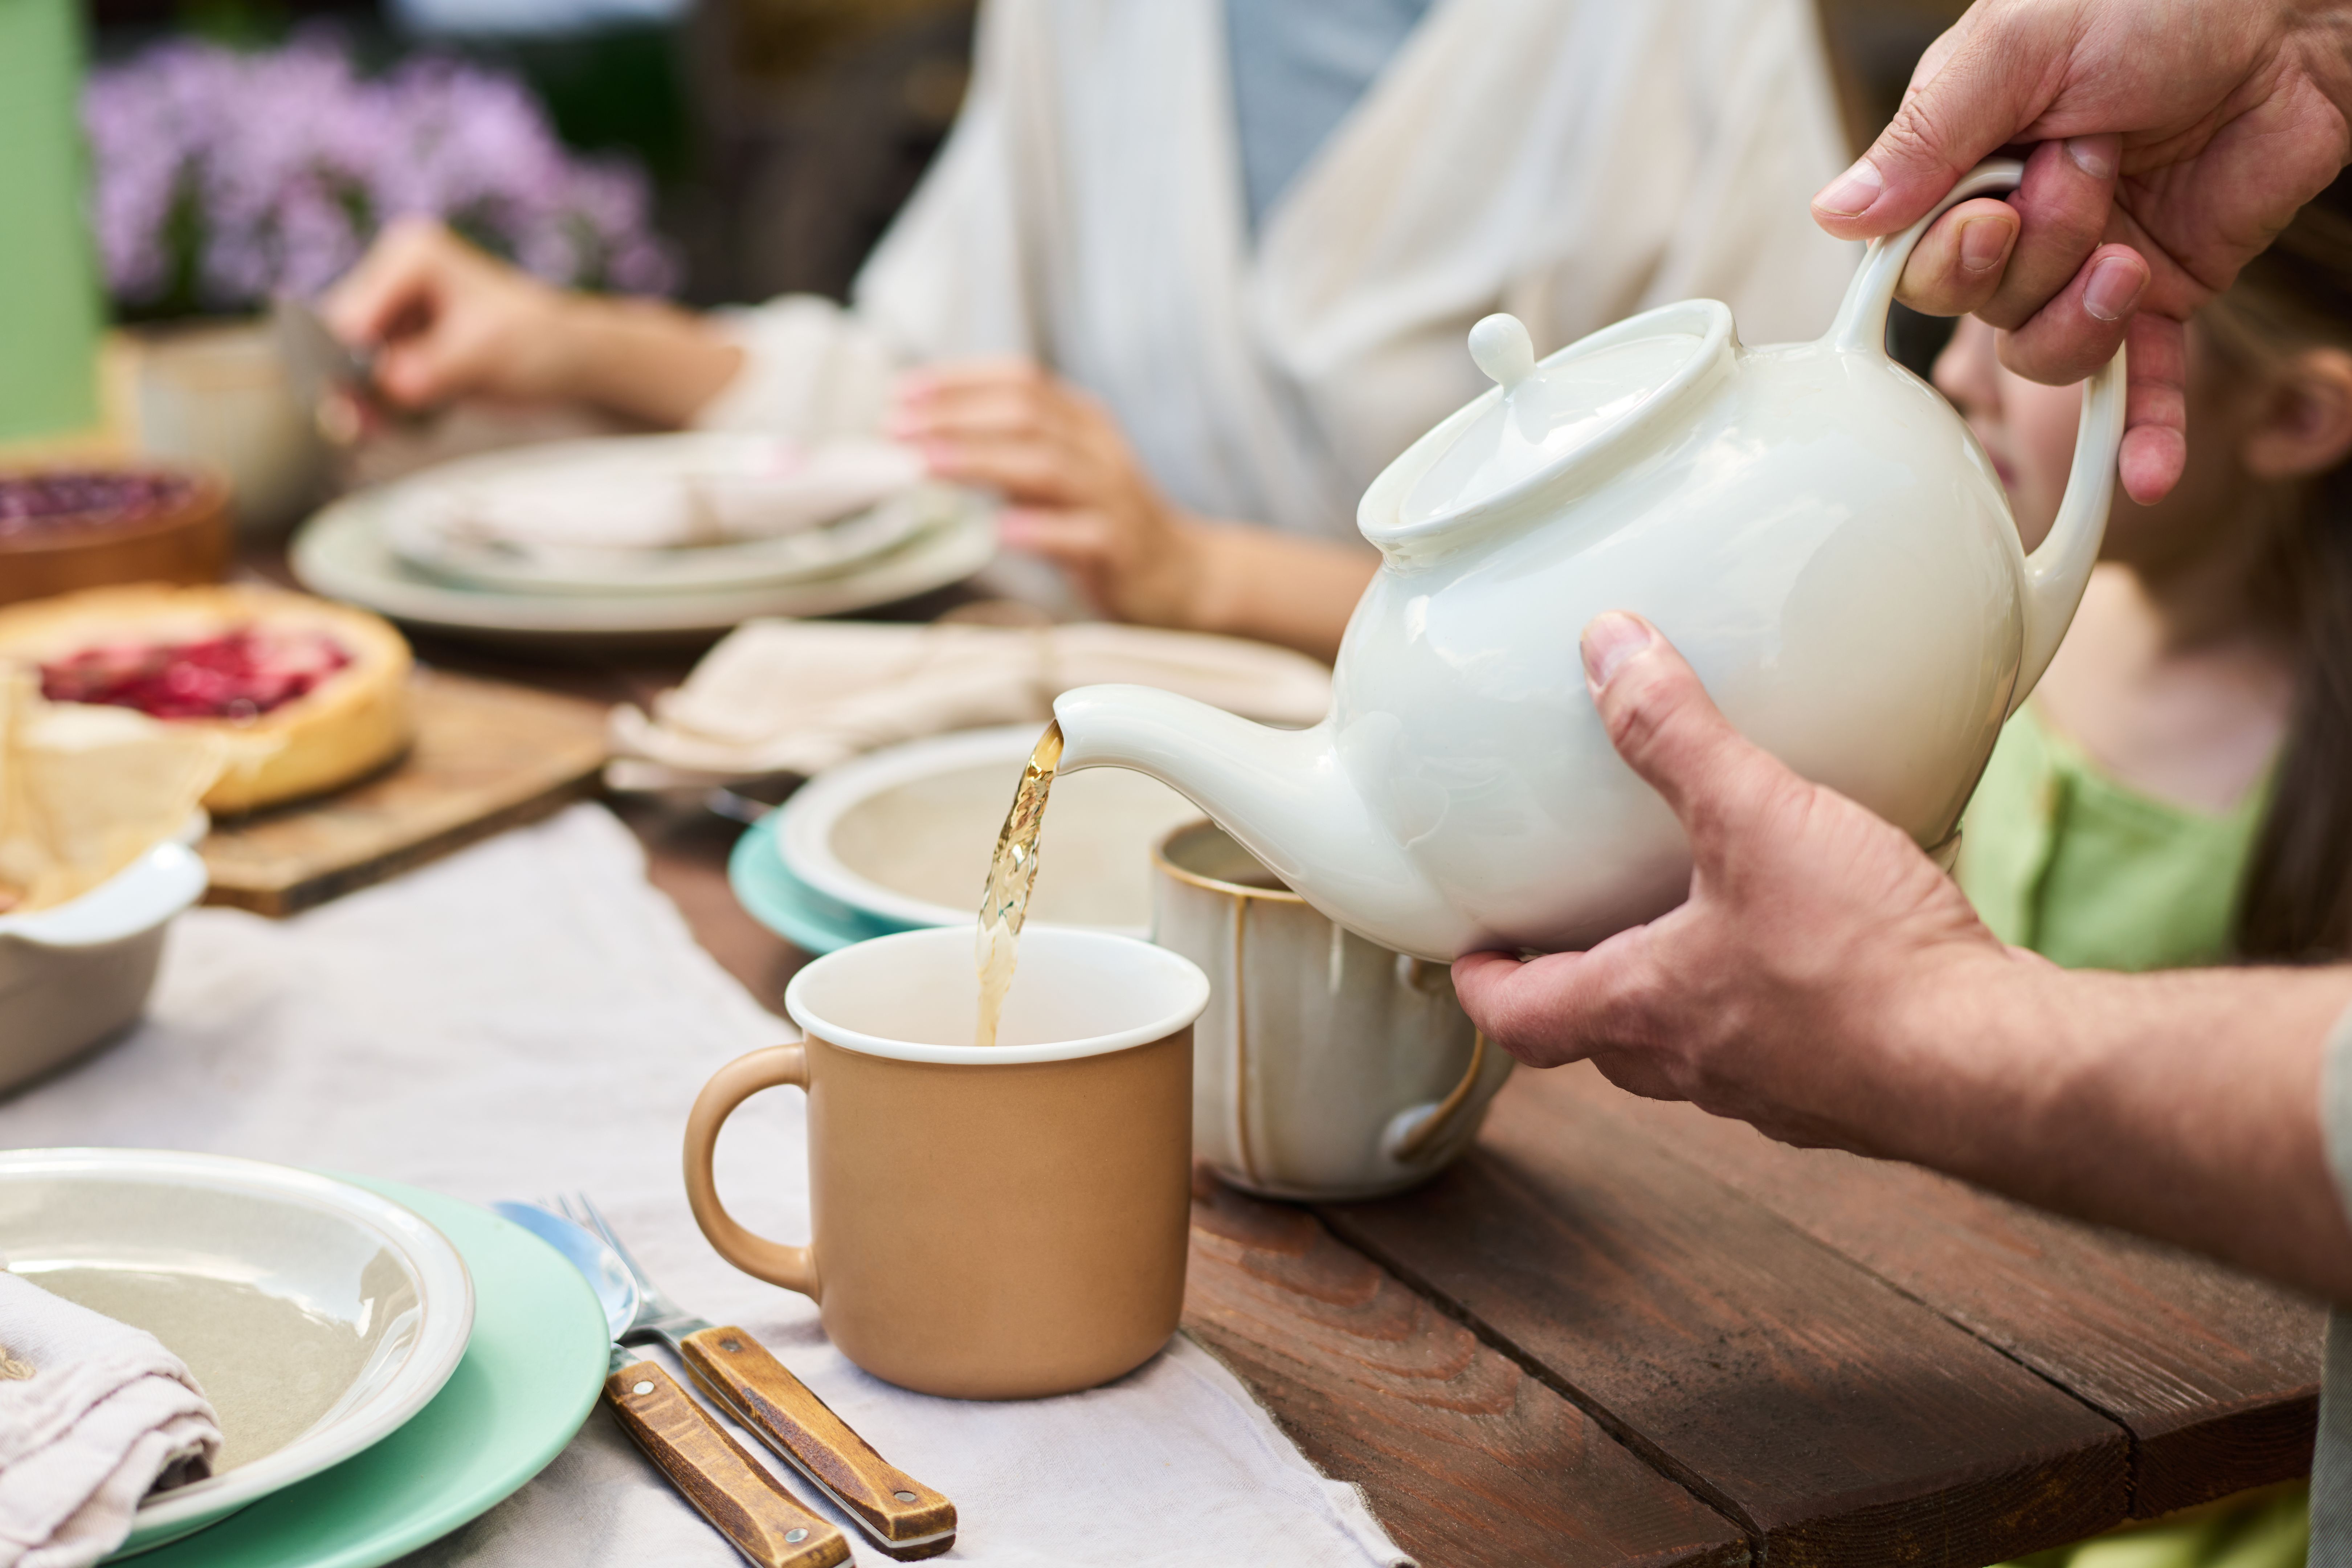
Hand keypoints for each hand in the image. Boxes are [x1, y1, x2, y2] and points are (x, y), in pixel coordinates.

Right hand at [320, 218, 580, 409]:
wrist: (567, 360)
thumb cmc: (538, 343)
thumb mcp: (484, 354)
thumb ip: (431, 370)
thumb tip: (388, 387)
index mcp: (411, 255)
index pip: (353, 314)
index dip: (345, 363)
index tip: (348, 405)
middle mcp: (393, 275)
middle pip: (340, 337)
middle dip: (348, 386)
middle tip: (355, 426)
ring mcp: (392, 310)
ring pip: (347, 362)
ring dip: (358, 401)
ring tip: (369, 429)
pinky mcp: (398, 343)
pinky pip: (367, 379)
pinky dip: (376, 406)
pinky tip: (390, 423)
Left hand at [887, 361, 1212, 625]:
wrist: (1184, 576)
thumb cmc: (1103, 523)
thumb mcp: (1055, 475)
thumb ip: (1006, 452)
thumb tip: (929, 435)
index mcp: (1081, 423)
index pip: (1019, 381)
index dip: (958, 381)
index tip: (902, 393)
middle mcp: (1098, 450)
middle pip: (1026, 414)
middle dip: (955, 417)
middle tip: (896, 429)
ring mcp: (1113, 497)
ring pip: (1047, 465)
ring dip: (981, 460)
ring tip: (927, 465)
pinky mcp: (1123, 548)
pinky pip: (1082, 534)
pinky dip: (1040, 530)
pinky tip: (1000, 532)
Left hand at [1452, 613, 2015, 1151]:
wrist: (1993, 1062)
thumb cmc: (1864, 962)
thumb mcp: (1756, 819)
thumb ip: (1678, 735)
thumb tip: (1612, 652)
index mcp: (1645, 1012)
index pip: (1521, 1019)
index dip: (1482, 985)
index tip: (1467, 957)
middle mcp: (1699, 1065)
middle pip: (1601, 1039)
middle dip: (1575, 986)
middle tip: (1567, 930)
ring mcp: (1778, 1088)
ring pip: (1691, 1046)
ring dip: (1675, 991)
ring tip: (1686, 919)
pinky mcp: (1852, 1086)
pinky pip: (1786, 1040)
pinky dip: (1773, 992)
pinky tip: (1816, 933)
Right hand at [1817, 0, 2351, 503]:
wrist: (2297, 7)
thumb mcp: (2019, 45)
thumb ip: (1927, 135)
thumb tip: (1832, 216)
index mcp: (1968, 163)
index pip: (1915, 260)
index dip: (1949, 260)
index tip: (1994, 214)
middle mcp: (2021, 223)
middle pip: (1981, 309)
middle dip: (2034, 261)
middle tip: (2087, 172)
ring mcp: (2092, 264)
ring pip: (2045, 351)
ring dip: (2087, 315)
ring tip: (2133, 248)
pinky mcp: (2168, 292)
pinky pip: (2141, 384)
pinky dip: (2142, 433)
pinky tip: (2145, 479)